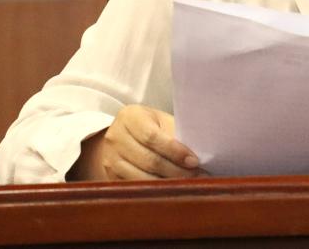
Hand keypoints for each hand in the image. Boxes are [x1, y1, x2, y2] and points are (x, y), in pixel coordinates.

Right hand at [68, 105, 205, 180]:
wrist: (122, 136)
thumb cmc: (148, 125)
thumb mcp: (160, 120)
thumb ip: (174, 133)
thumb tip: (198, 152)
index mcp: (129, 117)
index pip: (152, 136)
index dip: (175, 151)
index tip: (194, 161)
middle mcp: (115, 137)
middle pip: (149, 160)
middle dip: (176, 171)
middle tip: (197, 176)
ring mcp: (110, 159)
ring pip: (142, 178)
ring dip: (169, 183)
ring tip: (188, 184)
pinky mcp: (111, 177)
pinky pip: (136, 188)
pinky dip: (156, 191)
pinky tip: (172, 190)